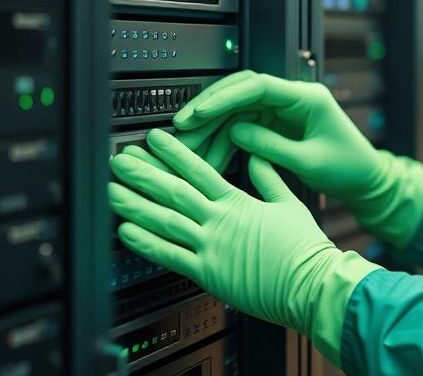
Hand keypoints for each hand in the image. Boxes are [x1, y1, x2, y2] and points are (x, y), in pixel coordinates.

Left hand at [108, 129, 376, 363]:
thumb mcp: (289, 202)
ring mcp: (211, 246)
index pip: (198, 170)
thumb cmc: (304, 246)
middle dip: (143, 173)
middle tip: (120, 160)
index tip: (153, 139)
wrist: (310, 282)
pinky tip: (125, 231)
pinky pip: (169, 256)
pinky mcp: (207, 272)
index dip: (173, 153)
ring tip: (112, 190)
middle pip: (173, 191)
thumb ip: (267, 176)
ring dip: (135, 204)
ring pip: (164, 220)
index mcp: (238, 201)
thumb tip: (255, 154)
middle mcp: (219, 220)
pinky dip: (145, 243)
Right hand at [172, 70, 422, 246]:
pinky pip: (244, 127)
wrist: (365, 179)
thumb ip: (271, 146)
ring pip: (238, 111)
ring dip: (212, 129)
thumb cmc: (347, 168)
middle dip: (210, 110)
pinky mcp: (277, 125)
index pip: (259, 86)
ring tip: (189, 149)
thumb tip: (235, 132)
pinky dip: (225, 142)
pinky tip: (208, 157)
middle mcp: (292, 98)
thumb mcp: (309, 161)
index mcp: (307, 97)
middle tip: (182, 128)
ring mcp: (283, 110)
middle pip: (242, 93)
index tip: (199, 112)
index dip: (225, 97)